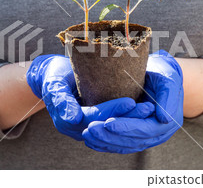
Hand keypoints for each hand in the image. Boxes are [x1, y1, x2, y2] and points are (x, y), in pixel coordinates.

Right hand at [26, 54, 153, 140]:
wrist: (52, 76)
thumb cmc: (54, 75)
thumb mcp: (54, 83)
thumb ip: (61, 99)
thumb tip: (73, 118)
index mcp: (67, 121)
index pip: (94, 118)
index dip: (112, 111)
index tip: (131, 101)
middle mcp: (78, 129)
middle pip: (107, 126)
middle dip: (128, 118)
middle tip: (148, 107)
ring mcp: (88, 128)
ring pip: (113, 129)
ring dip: (132, 120)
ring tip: (150, 109)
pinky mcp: (97, 123)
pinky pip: (115, 126)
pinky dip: (129, 120)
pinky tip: (144, 112)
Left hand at [82, 50, 183, 152]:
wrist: (159, 74)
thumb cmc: (162, 72)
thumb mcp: (168, 79)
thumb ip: (168, 96)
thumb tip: (164, 118)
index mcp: (167, 121)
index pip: (145, 129)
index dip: (126, 127)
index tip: (108, 122)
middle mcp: (158, 134)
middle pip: (132, 141)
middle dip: (110, 136)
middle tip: (90, 129)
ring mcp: (147, 138)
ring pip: (124, 145)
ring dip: (104, 142)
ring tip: (86, 134)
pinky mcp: (135, 137)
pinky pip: (120, 145)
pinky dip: (105, 144)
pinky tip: (90, 140)